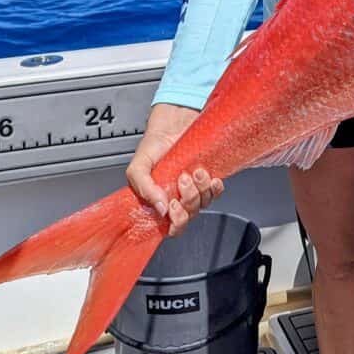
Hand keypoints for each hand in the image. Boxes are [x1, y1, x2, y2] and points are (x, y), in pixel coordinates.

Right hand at [126, 103, 223, 236]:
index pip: (171, 228)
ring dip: (200, 189)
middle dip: (188, 200)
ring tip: (193, 171)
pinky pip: (216, 193)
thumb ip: (144, 190)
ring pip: (203, 204)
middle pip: (189, 216)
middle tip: (182, 180)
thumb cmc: (153, 147)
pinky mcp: (206, 181)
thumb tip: (160, 209)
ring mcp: (193, 191)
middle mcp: (177, 200)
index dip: (176, 222)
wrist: (171, 125)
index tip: (172, 205)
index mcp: (159, 203)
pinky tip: (210, 178)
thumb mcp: (137, 168)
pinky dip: (215, 187)